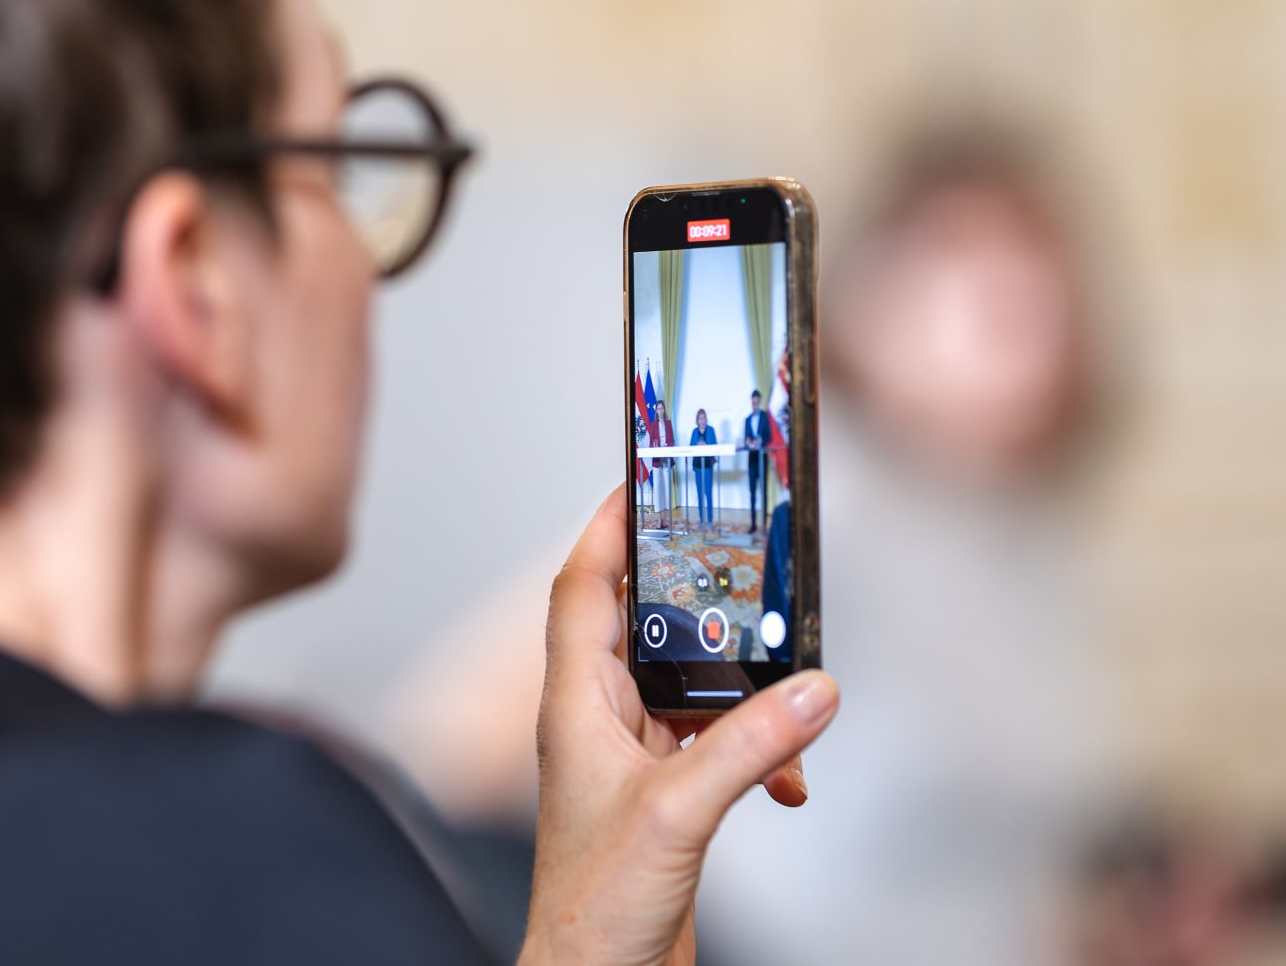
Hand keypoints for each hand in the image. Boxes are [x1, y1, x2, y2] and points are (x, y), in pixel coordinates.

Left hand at [520, 486, 838, 965]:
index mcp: (574, 703)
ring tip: (784, 691)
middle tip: (743, 565)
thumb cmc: (596, 906)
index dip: (607, 529)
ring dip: (737, 689)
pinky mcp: (660, 796)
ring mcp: (626, 757)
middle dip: (692, 595)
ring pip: (684, 686)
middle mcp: (594, 719)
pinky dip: (755, 751)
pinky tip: (787, 781)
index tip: (642, 481)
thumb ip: (750, 745)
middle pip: (639, 623)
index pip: (582, 587)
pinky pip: (712, 745)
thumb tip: (814, 686)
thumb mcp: (680, 811)